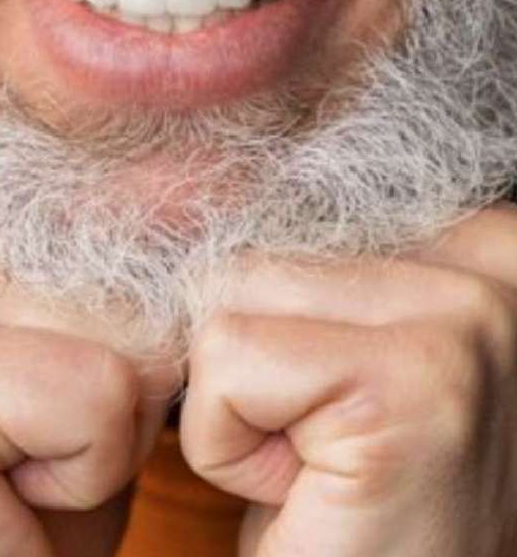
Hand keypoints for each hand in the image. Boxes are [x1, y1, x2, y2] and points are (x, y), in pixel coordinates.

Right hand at [0, 178, 173, 556]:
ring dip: (112, 418)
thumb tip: (192, 178)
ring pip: (129, 324)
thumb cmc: (27, 477)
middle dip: (126, 366)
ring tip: (30, 452)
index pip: (126, 197)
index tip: (59, 372)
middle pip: (132, 258)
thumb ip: (127, 250)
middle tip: (42, 427)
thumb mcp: (92, 337)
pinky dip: (95, 463)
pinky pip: (100, 393)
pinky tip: (20, 485)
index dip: (136, 305)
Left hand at [181, 206, 516, 556]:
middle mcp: (492, 264)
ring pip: (229, 298)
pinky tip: (306, 493)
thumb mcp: (340, 350)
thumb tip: (193, 177)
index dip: (264, 309)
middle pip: (254, 249)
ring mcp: (463, 320)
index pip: (302, 197)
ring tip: (317, 465)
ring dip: (234, 400)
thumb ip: (310, 263)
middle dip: (249, 357)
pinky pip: (226, 364)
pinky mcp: (408, 386)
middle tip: (322, 447)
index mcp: (482, 241)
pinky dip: (226, 446)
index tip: (312, 395)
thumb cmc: (351, 503)